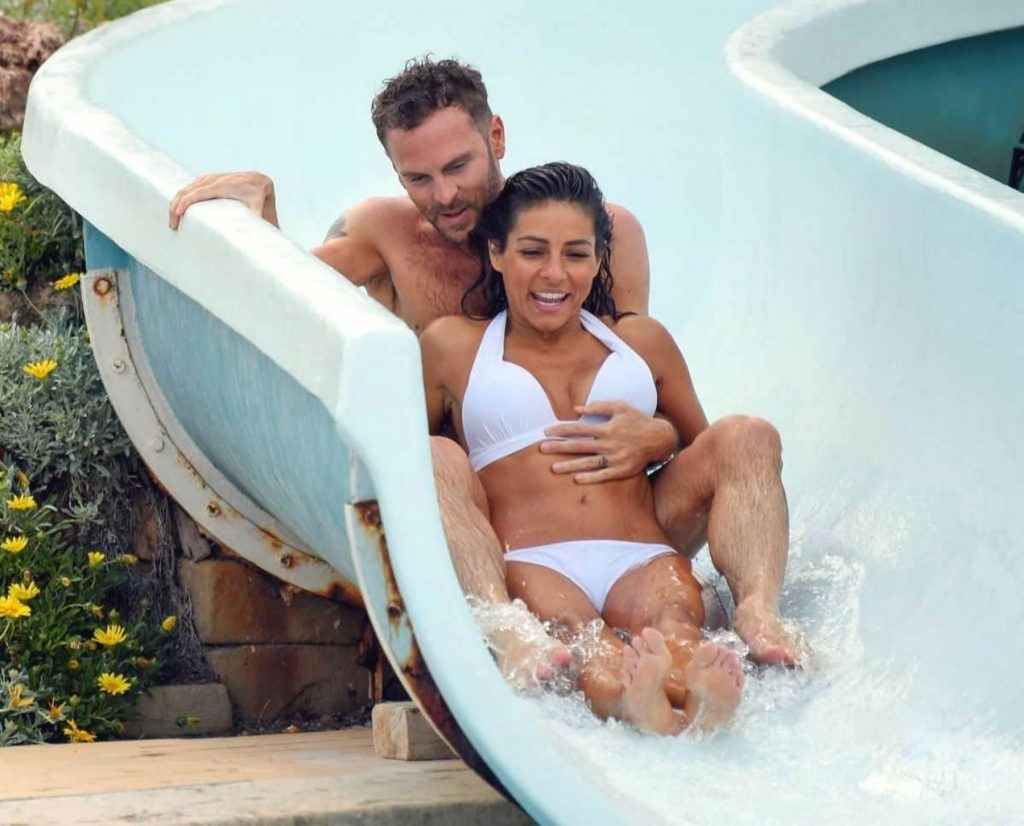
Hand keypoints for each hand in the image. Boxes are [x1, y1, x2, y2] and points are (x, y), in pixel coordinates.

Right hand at [168, 171, 277, 229]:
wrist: (261, 181)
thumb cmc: (261, 197)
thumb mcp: (260, 207)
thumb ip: (259, 218)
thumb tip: (258, 233)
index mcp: (223, 186)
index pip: (199, 192)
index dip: (186, 202)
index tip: (177, 214)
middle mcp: (214, 179)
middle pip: (188, 190)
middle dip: (176, 206)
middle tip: (172, 225)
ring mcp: (210, 178)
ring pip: (187, 188)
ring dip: (177, 202)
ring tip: (173, 220)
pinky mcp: (209, 180)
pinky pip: (191, 187)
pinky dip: (183, 197)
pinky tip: (179, 208)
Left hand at [540, 401, 677, 483]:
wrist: (660, 438)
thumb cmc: (637, 420)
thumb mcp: (620, 407)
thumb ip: (599, 406)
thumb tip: (576, 407)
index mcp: (607, 427)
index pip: (579, 428)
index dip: (562, 429)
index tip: (546, 431)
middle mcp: (610, 443)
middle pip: (580, 446)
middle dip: (559, 447)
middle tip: (541, 449)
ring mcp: (616, 458)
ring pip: (589, 463)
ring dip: (570, 466)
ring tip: (553, 468)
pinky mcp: (623, 470)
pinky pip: (604, 475)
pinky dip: (591, 478)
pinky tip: (576, 479)